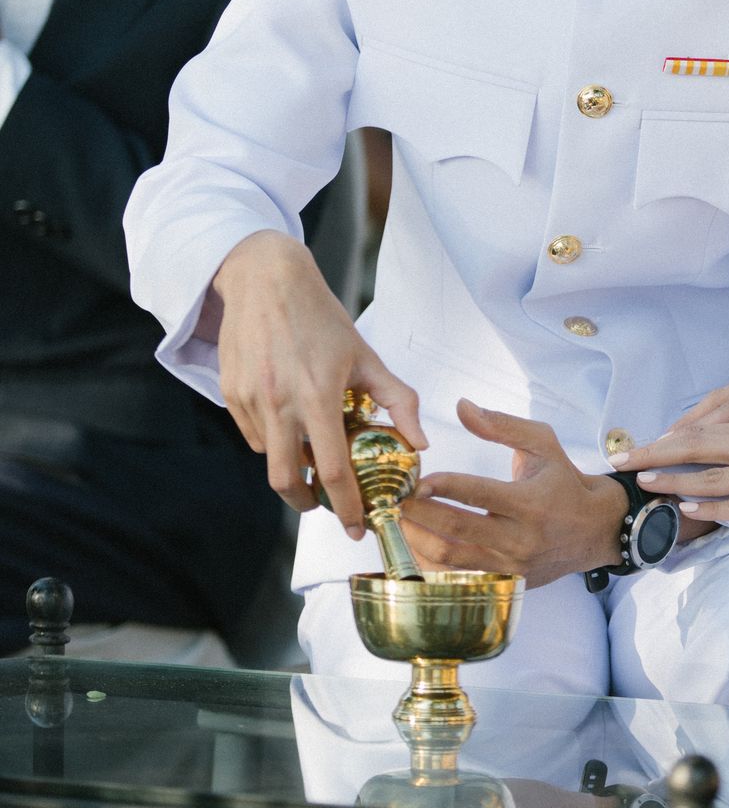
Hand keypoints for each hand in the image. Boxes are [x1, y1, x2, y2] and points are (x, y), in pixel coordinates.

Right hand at [211, 230, 423, 534]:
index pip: (334, 471)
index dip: (348, 507)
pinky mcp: (229, 393)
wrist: (265, 280)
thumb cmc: (321, 317)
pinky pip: (253, 436)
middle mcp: (279, 402)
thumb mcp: (366, 356)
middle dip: (308, 504)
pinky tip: (290, 425)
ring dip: (292, 468)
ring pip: (269, 458)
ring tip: (313, 454)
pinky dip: (273, 443)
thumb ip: (397, 401)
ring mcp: (249, 400)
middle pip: (287, 481)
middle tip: (328, 507)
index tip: (359, 527)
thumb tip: (420, 444)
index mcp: (318, 396)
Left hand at [403, 400, 627, 585]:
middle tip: (392, 499)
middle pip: (455, 530)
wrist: (596, 530)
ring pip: (450, 559)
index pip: (477, 495)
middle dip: (417, 514)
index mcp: (530, 503)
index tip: (415, 479)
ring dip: (415, 541)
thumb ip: (501, 424)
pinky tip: (412, 546)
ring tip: (394, 522)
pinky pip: (457, 578)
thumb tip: (461, 406)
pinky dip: (429, 564)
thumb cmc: (565, 482)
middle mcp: (520, 539)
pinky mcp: (506, 584)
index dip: (442, 486)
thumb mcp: (543, 444)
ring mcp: (512, 567)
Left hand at [625, 405, 728, 521]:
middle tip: (619, 461)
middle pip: (695, 448)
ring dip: (674, 481)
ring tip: (643, 486)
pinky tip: (688, 510)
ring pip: (711, 477)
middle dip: (654, 455)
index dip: (668, 439)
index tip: (639, 444)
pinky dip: (712, 507)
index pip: (703, 431)